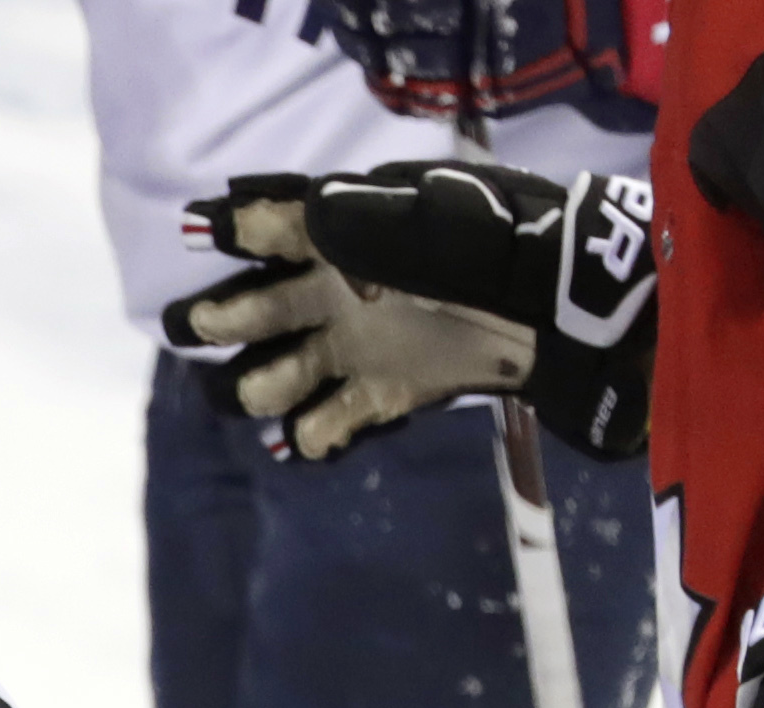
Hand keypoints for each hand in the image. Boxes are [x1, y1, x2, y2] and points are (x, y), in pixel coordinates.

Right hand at [166, 162, 656, 461]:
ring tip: (272, 391)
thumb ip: (353, 220)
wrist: (559, 304)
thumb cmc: (490, 247)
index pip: (270, 228)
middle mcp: (334, 292)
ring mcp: (356, 346)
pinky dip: (316, 435)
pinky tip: (315, 435)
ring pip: (279, 374)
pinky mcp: (384, 393)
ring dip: (264, 385)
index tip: (204, 234)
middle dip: (222, 316)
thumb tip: (288, 216)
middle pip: (254, 308)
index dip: (234, 230)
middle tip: (206, 324)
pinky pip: (329, 423)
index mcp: (340, 238)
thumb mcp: (425, 218)